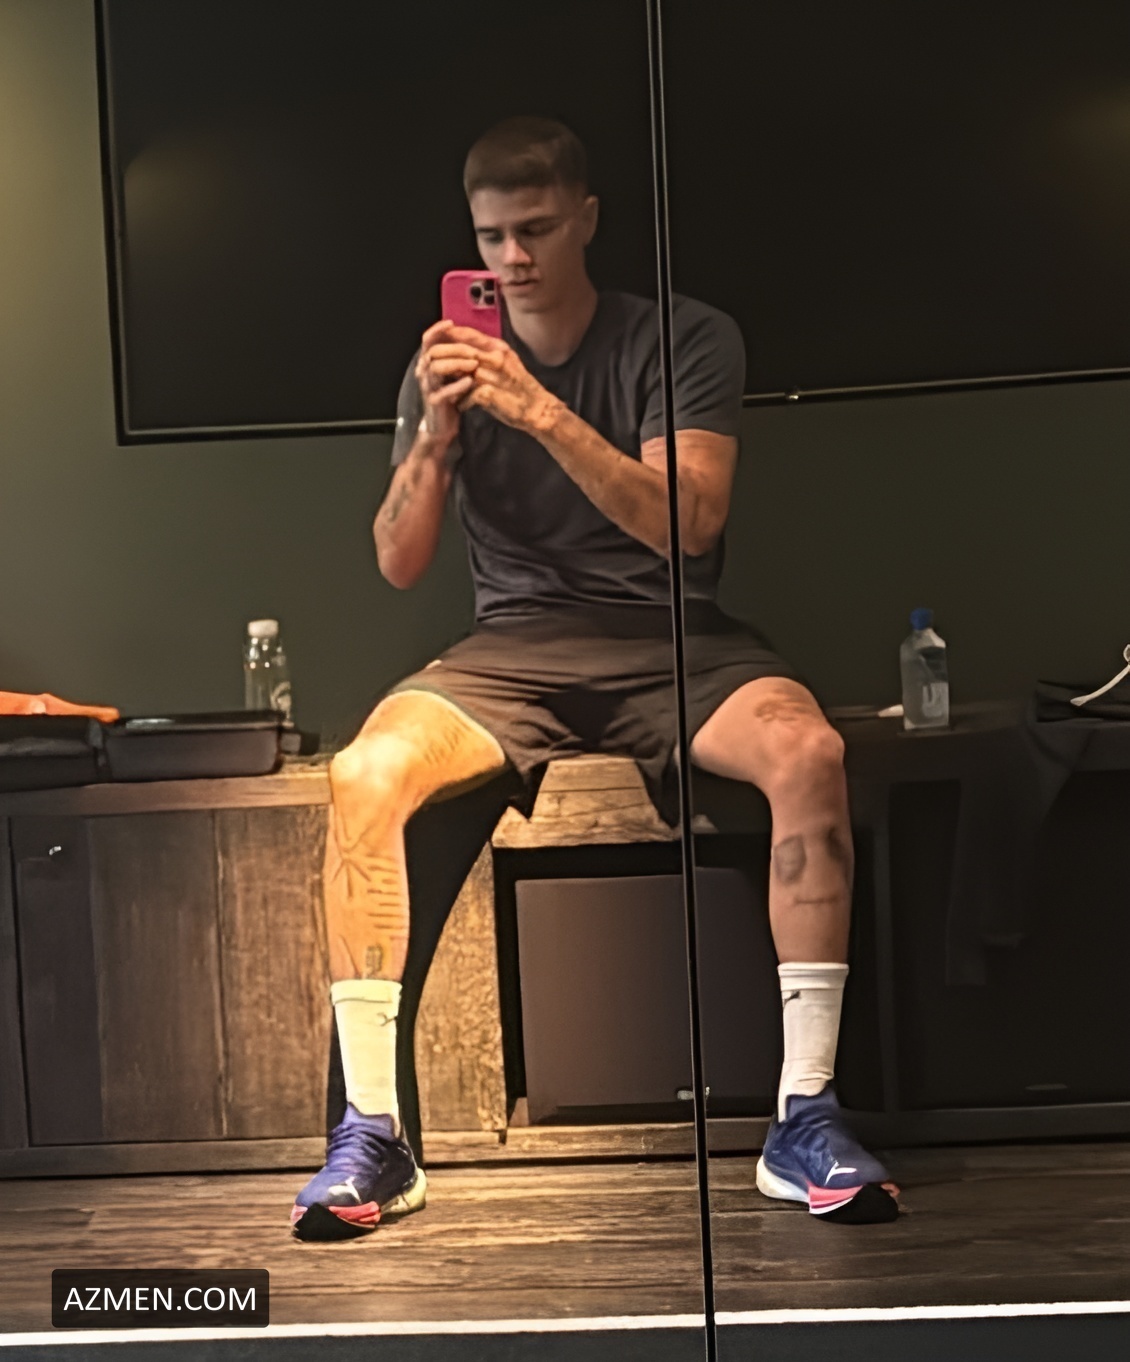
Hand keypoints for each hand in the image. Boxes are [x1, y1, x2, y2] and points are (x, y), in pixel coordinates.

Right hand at [415, 320, 477, 444]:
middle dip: (454, 348)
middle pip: (433, 352)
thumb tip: (467, 336)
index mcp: (429, 363)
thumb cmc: (450, 398)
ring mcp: (427, 388)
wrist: (442, 427)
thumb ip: (456, 358)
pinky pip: (443, 392)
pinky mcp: (434, 403)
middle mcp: (425, 373)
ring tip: (473, 364)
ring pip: (435, 368)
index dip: (436, 330)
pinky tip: (469, 382)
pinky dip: (457, 386)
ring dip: (455, 363)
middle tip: (473, 350)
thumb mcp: (453, 375)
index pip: (427, 341)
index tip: (451, 322)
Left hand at [434, 328, 562, 434]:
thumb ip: (489, 354)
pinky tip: (459, 406)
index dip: (453, 335)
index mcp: (500, 348)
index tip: (438, 338)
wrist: (537, 409)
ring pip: (461, 372)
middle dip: (445, 355)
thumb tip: (469, 348)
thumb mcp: (508, 362)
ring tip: (441, 386)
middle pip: (462, 351)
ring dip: (450, 379)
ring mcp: (492, 376)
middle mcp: (496, 358)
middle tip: (430, 362)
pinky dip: (462, 400)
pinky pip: (467, 395)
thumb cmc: (521, 388)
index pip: (471, 335)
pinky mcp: (488, 394)